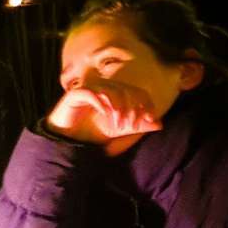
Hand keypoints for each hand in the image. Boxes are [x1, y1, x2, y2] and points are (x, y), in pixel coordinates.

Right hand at [46, 75, 161, 143]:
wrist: (68, 140)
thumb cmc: (93, 133)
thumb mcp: (121, 130)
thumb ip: (138, 126)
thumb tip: (159, 124)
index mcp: (117, 93)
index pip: (137, 92)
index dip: (146, 104)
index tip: (151, 119)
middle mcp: (104, 87)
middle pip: (126, 90)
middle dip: (132, 108)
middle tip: (131, 125)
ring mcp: (90, 88)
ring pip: (110, 91)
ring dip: (118, 108)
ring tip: (118, 125)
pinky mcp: (75, 94)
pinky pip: (91, 93)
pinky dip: (101, 104)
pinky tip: (105, 115)